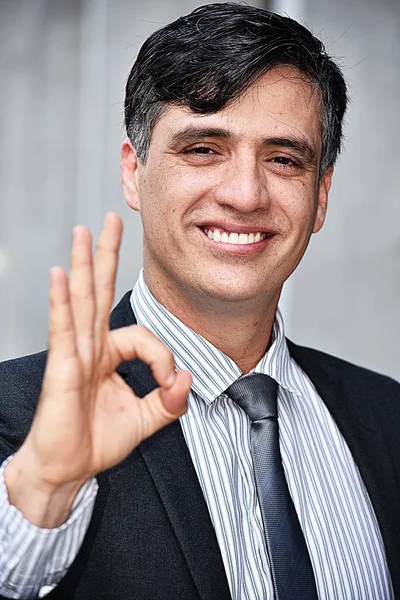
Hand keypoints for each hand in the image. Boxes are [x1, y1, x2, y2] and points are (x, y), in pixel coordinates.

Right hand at [5, 213, 191, 524]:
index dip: (165, 357)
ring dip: (84, 264)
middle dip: (108, 255)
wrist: (66, 470)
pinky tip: (62, 274)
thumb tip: (188, 378)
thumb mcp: (146, 419)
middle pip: (101, 292)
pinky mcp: (62, 367)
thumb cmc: (95, 443)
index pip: (144, 337)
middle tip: (113, 221)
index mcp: (108, 355)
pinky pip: (64, 328)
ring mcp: (74, 354)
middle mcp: (90, 347)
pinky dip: (62, 301)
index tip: (172, 383)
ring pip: (82, 300)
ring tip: (83, 232)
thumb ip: (170, 400)